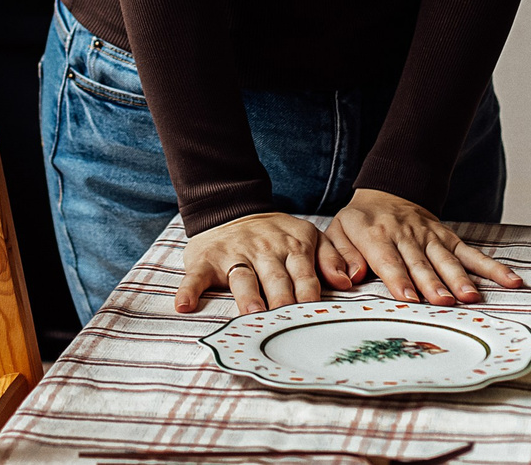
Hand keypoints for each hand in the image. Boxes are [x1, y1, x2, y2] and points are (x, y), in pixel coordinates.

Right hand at [177, 212, 326, 313]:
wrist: (230, 208)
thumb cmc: (276, 235)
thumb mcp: (308, 236)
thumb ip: (330, 257)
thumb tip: (346, 282)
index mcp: (292, 247)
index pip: (304, 274)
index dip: (309, 295)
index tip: (315, 316)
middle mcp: (264, 251)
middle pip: (275, 279)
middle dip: (282, 300)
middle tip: (286, 322)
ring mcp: (234, 254)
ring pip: (242, 278)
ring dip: (247, 296)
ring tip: (252, 314)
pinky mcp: (206, 259)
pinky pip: (196, 276)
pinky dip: (189, 290)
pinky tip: (184, 306)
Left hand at [321, 189, 522, 305]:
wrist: (386, 191)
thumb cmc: (360, 221)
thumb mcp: (337, 232)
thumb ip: (339, 256)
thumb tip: (348, 278)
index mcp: (376, 234)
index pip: (388, 259)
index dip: (398, 278)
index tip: (407, 297)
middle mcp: (406, 234)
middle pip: (420, 262)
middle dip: (432, 283)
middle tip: (443, 302)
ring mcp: (430, 236)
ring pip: (446, 259)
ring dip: (460, 278)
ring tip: (471, 297)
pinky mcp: (448, 238)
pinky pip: (471, 253)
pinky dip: (491, 267)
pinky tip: (510, 280)